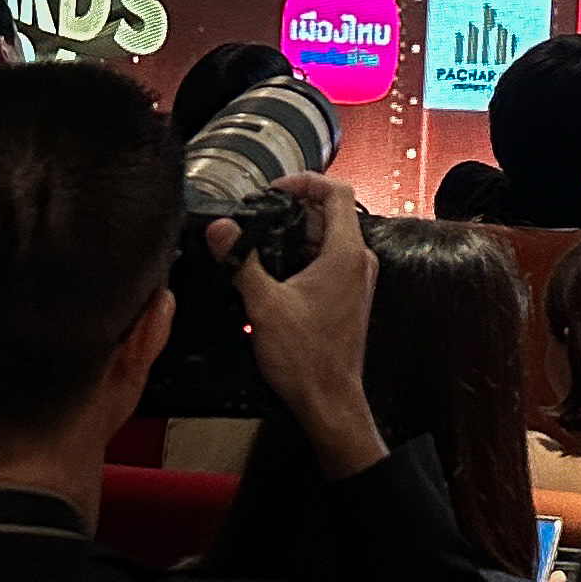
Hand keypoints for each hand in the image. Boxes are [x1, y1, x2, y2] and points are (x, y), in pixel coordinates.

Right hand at [224, 175, 384, 475]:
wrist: (328, 400)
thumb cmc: (307, 359)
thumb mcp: (264, 305)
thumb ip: (242, 261)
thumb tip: (222, 231)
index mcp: (346, 254)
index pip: (337, 191)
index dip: (306, 181)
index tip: (277, 187)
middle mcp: (358, 262)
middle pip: (330, 215)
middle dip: (293, 211)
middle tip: (260, 216)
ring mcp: (355, 280)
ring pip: (327, 240)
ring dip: (295, 236)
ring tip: (260, 244)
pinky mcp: (347, 296)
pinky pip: (327, 262)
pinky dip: (302, 258)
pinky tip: (272, 274)